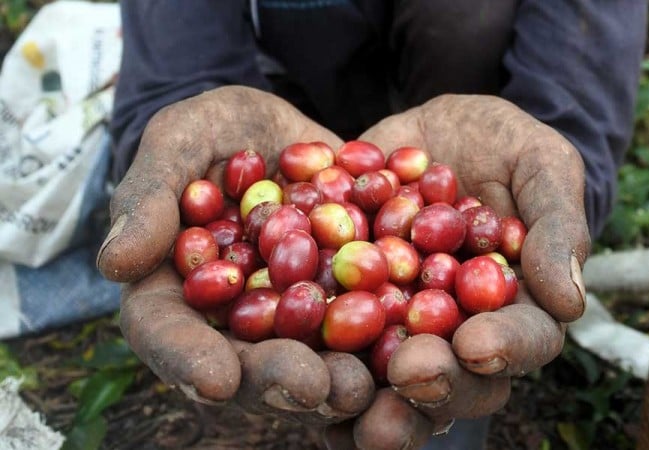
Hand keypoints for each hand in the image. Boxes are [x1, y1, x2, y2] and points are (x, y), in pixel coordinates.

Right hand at [97, 86, 377, 427]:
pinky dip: (387, 338)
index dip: (186, 359)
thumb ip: (150, 196)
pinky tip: (413, 342)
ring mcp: (293, 317)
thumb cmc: (217, 131)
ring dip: (337, 379)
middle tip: (314, 389)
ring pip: (309, 359)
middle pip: (246, 361)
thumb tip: (116, 263)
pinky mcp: (345, 303)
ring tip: (365, 384)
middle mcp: (235, 319)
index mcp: (177, 291)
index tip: (214, 379)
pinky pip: (367, 325)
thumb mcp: (181, 141)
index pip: (167, 333)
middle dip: (277, 379)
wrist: (287, 131)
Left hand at [324, 94, 589, 447]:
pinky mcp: (352, 312)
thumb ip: (556, 225)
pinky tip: (304, 385)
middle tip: (409, 374)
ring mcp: (404, 326)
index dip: (506, 347)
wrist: (430, 133)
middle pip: (460, 376)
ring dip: (377, 405)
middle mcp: (461, 329)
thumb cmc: (502, 145)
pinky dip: (320, 372)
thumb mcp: (539, 164)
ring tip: (352, 412)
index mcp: (516, 303)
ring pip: (397, 383)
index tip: (477, 345)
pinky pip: (338, 350)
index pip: (526, 338)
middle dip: (437, 382)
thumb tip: (569, 301)